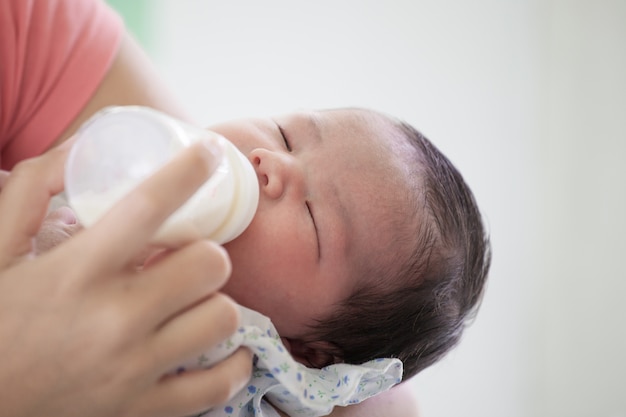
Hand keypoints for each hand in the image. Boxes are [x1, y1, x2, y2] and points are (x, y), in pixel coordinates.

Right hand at [0, 140, 251, 416]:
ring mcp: (134, 368)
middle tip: (186, 256)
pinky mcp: (142, 408)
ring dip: (215, 301)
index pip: (149, 206)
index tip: (209, 153)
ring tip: (194, 300)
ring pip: (222, 318)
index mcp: (77, 272)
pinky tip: (229, 349)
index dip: (189, 170)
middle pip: (208, 264)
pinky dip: (233, 366)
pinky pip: (217, 387)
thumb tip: (79, 149)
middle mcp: (114, 319)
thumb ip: (29, 192)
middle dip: (204, 250)